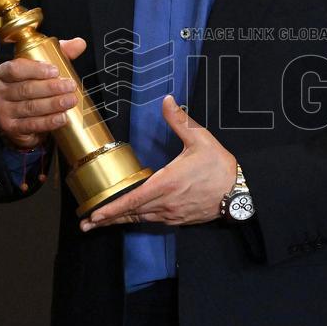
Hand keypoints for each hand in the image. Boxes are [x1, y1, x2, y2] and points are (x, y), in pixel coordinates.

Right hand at [0, 37, 85, 149]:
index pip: (15, 69)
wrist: (17, 117)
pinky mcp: (11, 128)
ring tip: (70, 100)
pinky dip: (48, 122)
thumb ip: (59, 54)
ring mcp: (3, 111)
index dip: (35, 69)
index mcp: (3, 73)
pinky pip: (31, 124)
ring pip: (30, 107)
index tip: (55, 71)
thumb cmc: (30, 86)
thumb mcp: (41, 68)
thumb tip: (79, 43)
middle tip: (70, 86)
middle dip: (51, 88)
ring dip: (53, 104)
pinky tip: (62, 118)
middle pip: (26, 89)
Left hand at [81, 95, 236, 229]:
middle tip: (87, 224)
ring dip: (121, 221)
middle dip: (107, 219)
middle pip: (131, 213)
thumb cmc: (220, 166)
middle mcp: (166, 202)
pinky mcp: (180, 219)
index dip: (111, 209)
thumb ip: (179, 120)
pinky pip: (154, 221)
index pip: (132, 199)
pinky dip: (139, 219)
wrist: (240, 191)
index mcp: (167, 183)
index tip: (93, 215)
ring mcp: (173, 213)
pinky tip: (132, 217)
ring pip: (141, 219)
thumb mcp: (200, 139)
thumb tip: (166, 100)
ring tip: (102, 223)